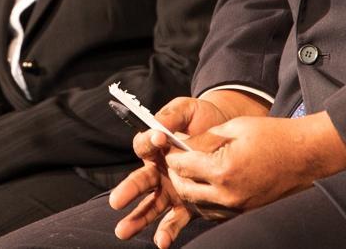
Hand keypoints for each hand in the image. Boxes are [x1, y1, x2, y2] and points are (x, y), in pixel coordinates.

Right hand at [109, 91, 263, 247]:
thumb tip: (158, 123)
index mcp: (156, 147)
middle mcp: (159, 171)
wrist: (229, 134)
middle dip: (128, 191)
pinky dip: (167, 231)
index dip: (149, 141)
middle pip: (140, 181)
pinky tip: (162, 242)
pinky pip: (174, 220)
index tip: (159, 137)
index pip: (143, 145)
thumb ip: (173, 113)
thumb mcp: (188, 109)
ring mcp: (171, 190)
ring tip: (123, 231)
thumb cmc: (203, 118)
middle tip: (116, 201)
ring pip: (151, 206)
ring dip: (137, 219)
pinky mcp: (186, 204)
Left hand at [165, 112, 345, 221]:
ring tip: (189, 172)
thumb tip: (181, 145)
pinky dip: (204, 200)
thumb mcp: (233, 128)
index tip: (170, 149)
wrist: (304, 155)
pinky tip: (205, 185)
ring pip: (197, 204)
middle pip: (184, 189)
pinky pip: (213, 211)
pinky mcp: (244, 212)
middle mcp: (227, 193)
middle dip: (176, 174)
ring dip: (188, 189)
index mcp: (222, 169)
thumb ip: (204, 139)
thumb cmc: (272, 136)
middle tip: (176, 161)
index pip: (182, 166)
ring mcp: (236, 206)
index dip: (172, 156)